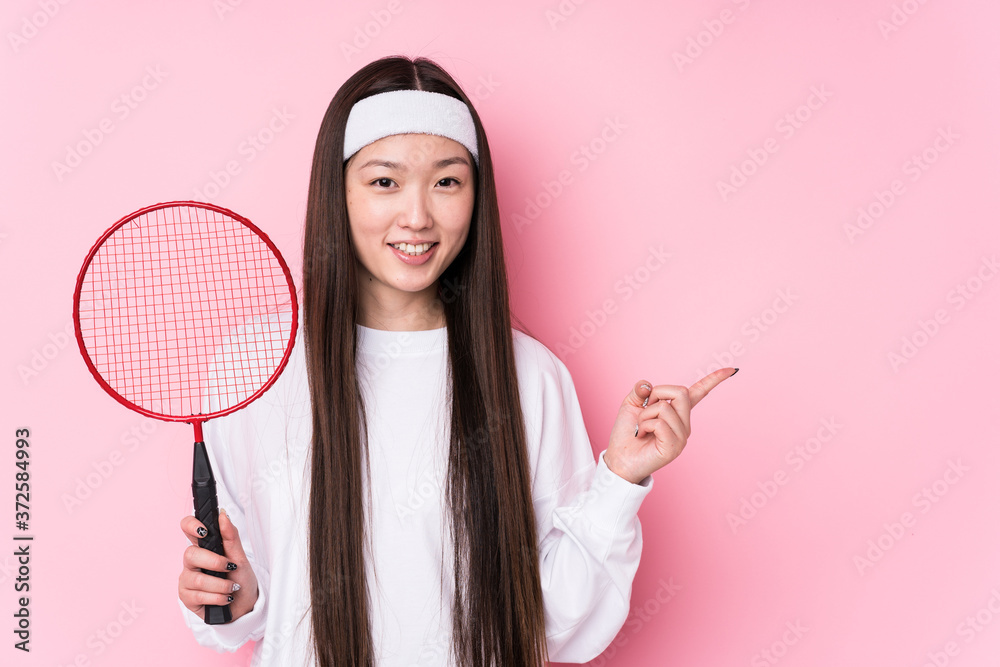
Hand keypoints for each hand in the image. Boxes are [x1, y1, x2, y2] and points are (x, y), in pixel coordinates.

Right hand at [178, 508, 258, 621]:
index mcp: (203, 546)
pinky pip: (198, 595)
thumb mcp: (240, 557)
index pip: (187, 528)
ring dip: (220, 584)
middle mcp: (191, 562)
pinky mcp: (186, 597)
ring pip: (197, 579)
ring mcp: (187, 579)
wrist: (244, 605)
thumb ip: (231, 537)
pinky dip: (217, 597)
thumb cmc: (240, 579)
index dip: (190, 525)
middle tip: (230, 567)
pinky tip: (225, 598)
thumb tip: (223, 515)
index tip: (203, 530)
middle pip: (190, 554)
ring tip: (232, 587)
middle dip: (214, 562)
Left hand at [604, 368, 737, 483]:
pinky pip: (660, 423)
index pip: (699, 392)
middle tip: (644, 411)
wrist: (619, 459)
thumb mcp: (631, 404)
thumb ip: (641, 390)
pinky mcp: (675, 447)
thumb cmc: (627, 433)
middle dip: (657, 394)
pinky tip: (643, 435)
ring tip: (641, 428)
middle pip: (681, 392)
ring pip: (665, 407)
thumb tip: (648, 385)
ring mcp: (682, 436)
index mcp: (677, 412)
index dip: (714, 379)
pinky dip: (645, 425)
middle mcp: (684, 424)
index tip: (731, 369)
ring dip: (645, 414)